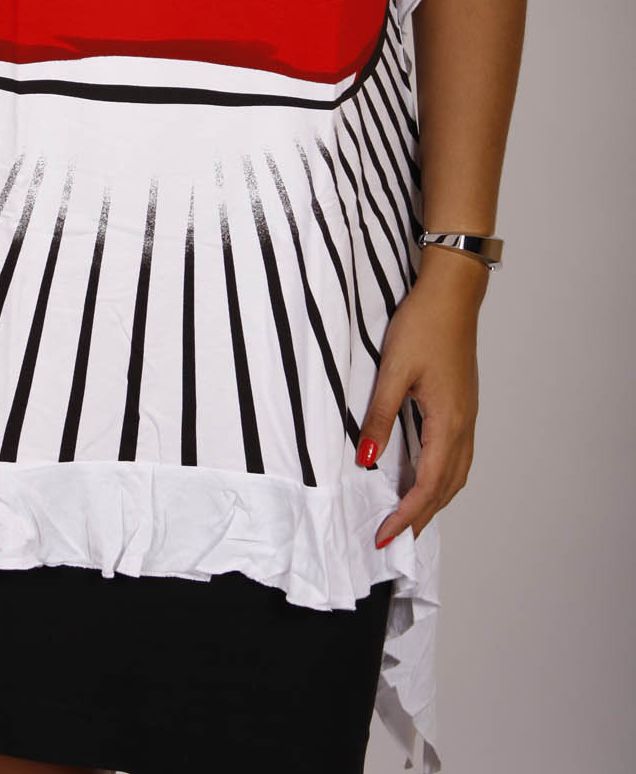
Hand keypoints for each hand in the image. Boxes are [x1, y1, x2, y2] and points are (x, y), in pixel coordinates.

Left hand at [357, 246, 486, 545]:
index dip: (406, 516)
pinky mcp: (462, 405)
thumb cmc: (424, 326)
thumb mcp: (394, 371)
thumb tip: (367, 458)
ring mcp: (467, 415)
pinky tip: (423, 475)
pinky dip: (441, 477)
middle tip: (395, 538)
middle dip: (422, 517)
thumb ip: (380, 417)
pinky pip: (455, 455)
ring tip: (409, 516)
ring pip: (455, 473)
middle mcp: (464, 425)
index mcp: (448, 422)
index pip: (427, 486)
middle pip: (447, 488)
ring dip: (434, 500)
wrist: (452, 295)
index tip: (385, 537)